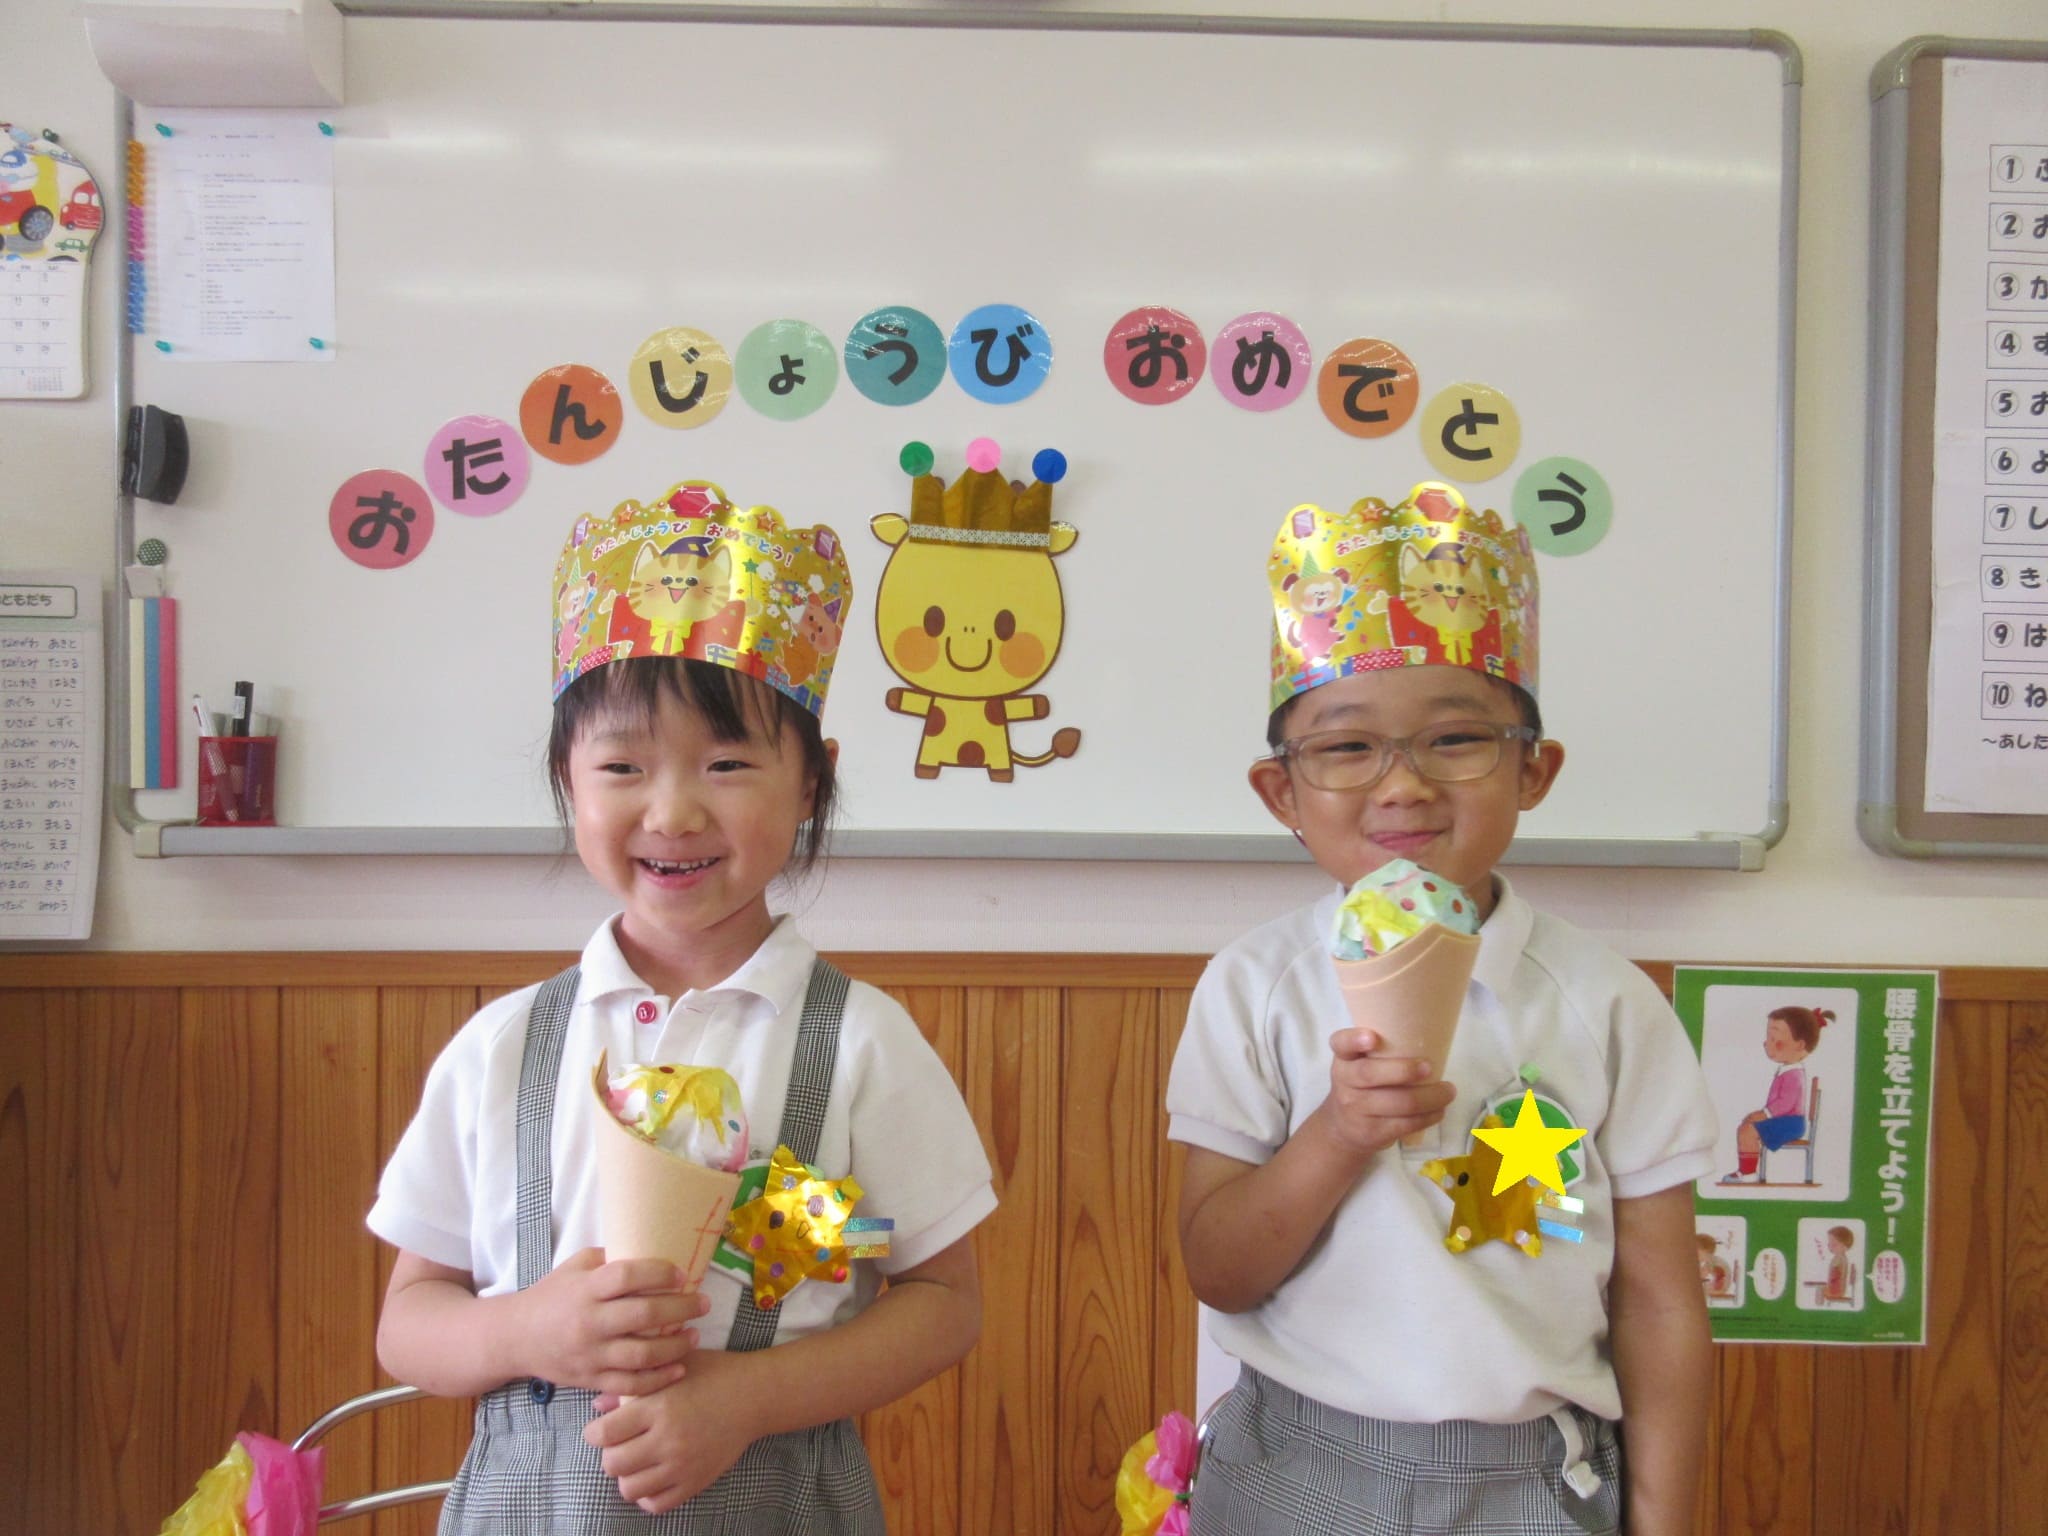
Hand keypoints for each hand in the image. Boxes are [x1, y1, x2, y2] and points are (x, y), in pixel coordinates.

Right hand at [512, 1247, 708, 1395]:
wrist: (515, 1338)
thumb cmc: (551, 1296)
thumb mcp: (574, 1267)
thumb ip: (609, 1259)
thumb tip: (650, 1248)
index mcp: (585, 1289)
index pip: (625, 1276)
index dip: (657, 1273)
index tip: (682, 1274)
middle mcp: (588, 1322)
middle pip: (642, 1316)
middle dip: (680, 1309)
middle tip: (704, 1303)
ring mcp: (590, 1354)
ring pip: (641, 1354)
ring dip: (675, 1346)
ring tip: (694, 1335)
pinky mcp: (591, 1380)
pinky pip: (630, 1384)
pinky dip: (658, 1380)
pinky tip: (678, 1369)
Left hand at [586, 1348, 759, 1513]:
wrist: (754, 1395)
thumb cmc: (712, 1374)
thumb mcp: (673, 1368)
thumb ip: (634, 1385)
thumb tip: (598, 1405)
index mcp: (658, 1407)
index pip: (604, 1434)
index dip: (594, 1433)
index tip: (601, 1428)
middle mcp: (667, 1439)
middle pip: (612, 1464)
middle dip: (610, 1454)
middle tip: (621, 1444)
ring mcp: (682, 1465)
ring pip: (630, 1489)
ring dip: (627, 1476)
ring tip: (637, 1461)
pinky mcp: (695, 1482)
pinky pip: (657, 1504)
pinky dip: (648, 1495)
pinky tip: (654, 1475)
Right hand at [1312, 1027, 1456, 1159]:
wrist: (1342, 1129)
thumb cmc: (1361, 1087)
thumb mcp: (1359, 1065)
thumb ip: (1381, 1053)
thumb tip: (1430, 1042)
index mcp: (1344, 1059)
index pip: (1341, 1043)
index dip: (1355, 1039)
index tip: (1373, 1037)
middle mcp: (1344, 1082)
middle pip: (1370, 1074)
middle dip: (1403, 1070)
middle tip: (1429, 1067)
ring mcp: (1356, 1109)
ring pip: (1397, 1103)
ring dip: (1429, 1097)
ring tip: (1448, 1091)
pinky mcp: (1372, 1132)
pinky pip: (1405, 1124)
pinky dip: (1427, 1117)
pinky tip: (1439, 1111)